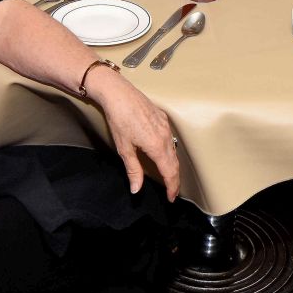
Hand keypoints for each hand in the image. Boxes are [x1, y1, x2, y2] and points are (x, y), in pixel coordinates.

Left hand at [91, 73, 180, 200]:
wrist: (118, 94)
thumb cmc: (119, 118)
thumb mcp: (124, 149)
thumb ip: (133, 170)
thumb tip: (136, 188)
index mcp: (157, 146)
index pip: (170, 172)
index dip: (172, 187)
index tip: (171, 198)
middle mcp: (165, 136)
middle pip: (174, 163)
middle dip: (174, 179)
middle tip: (172, 192)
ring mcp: (165, 126)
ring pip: (173, 151)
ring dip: (172, 165)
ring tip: (168, 176)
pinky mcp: (162, 118)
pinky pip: (170, 139)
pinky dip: (169, 151)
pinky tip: (162, 153)